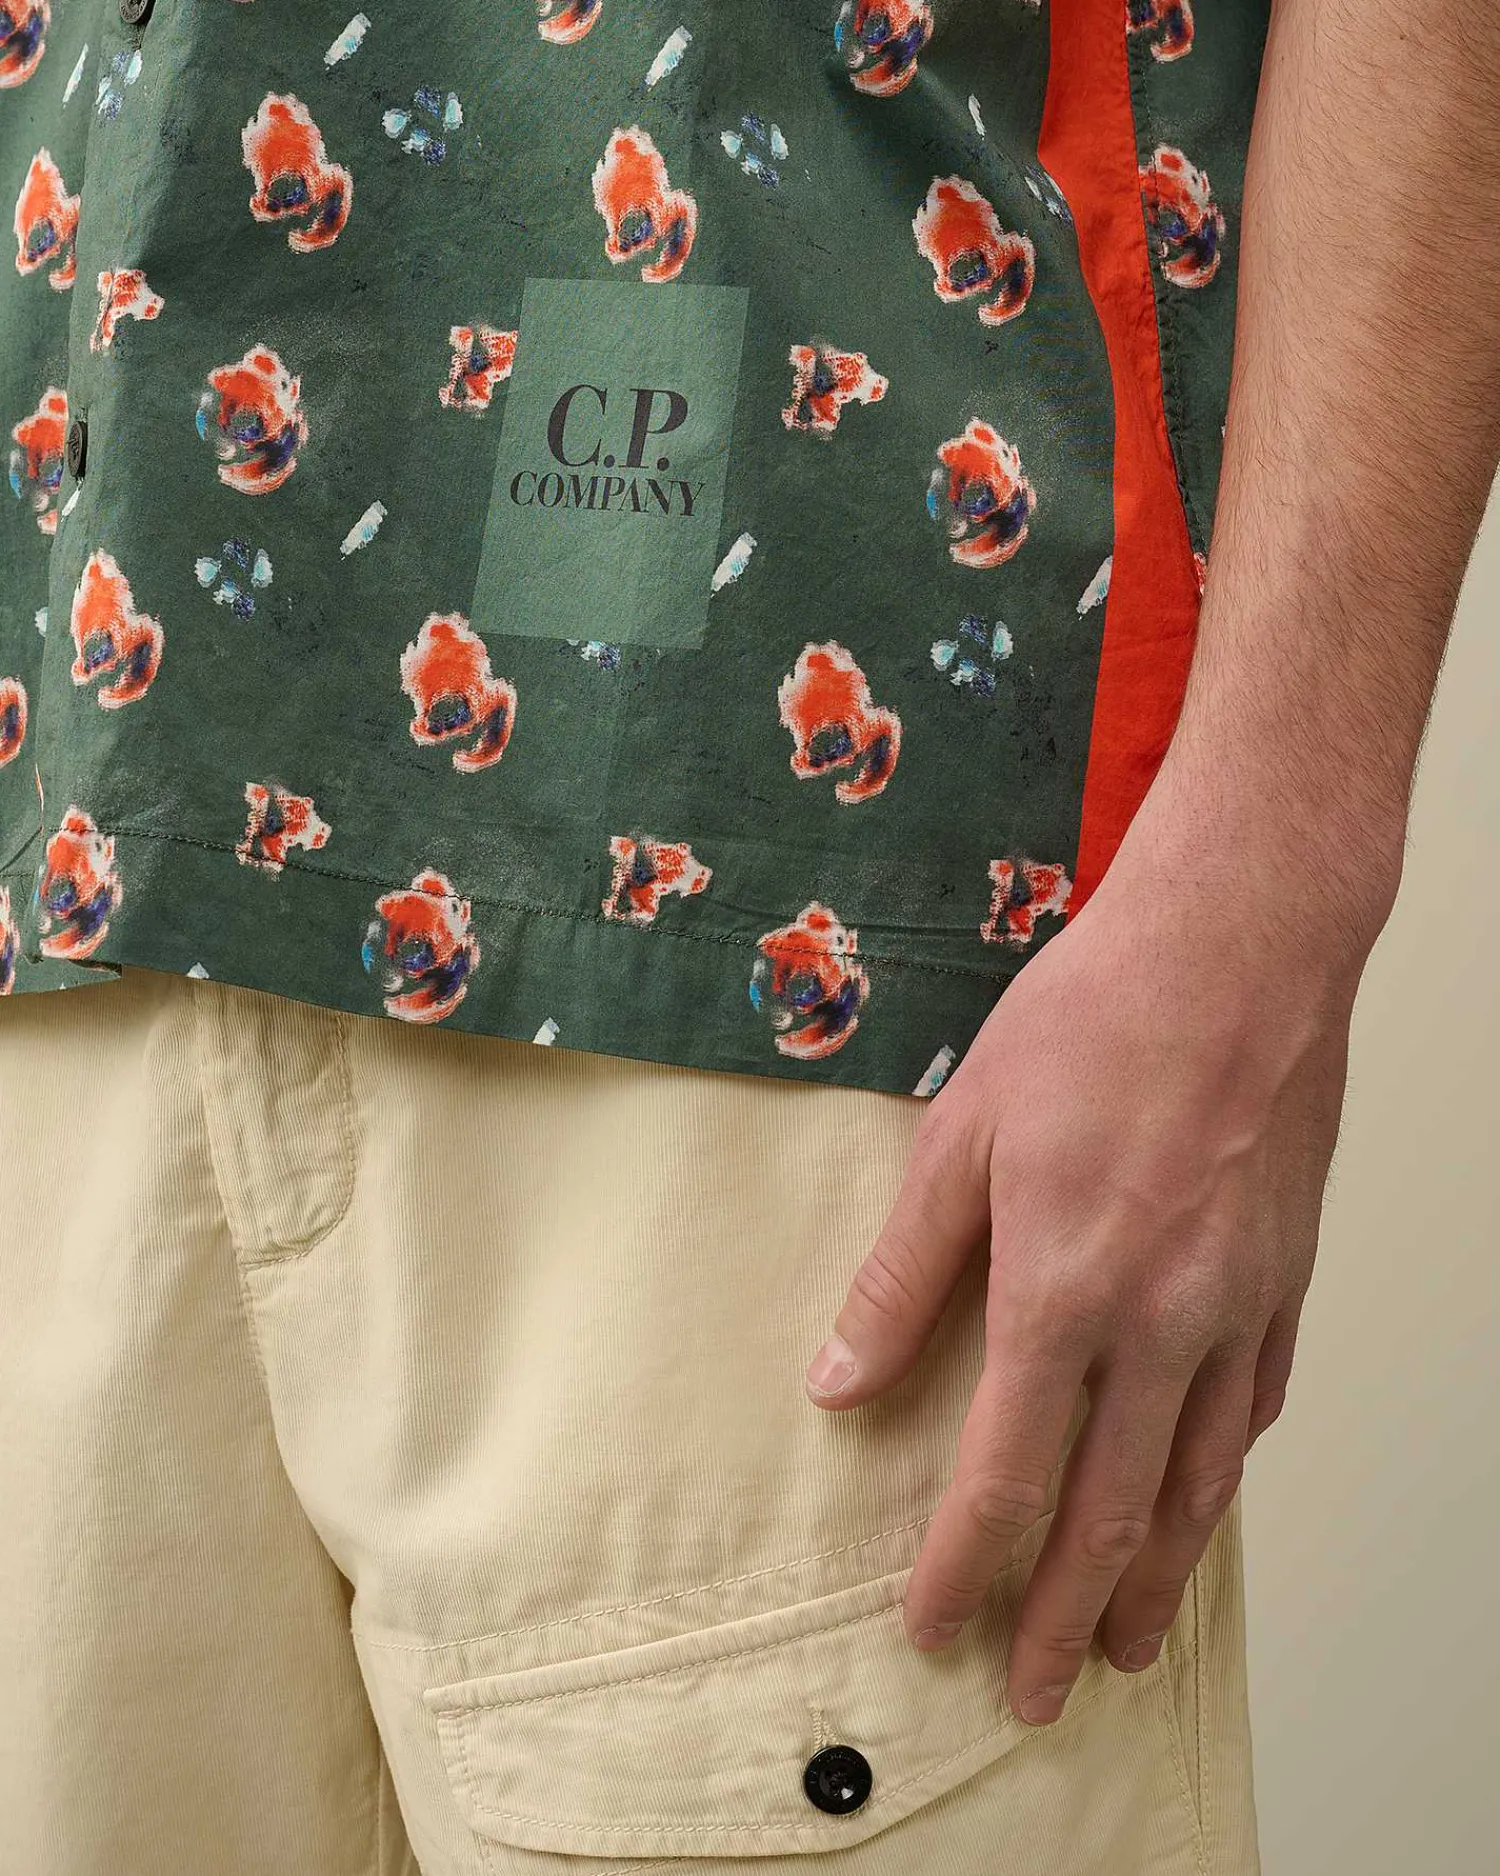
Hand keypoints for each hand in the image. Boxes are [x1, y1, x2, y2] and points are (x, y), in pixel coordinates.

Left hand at [803, 833, 1365, 1726]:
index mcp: (1065, 1292)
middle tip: (1037, 1693)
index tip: (932, 1628)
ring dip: (1157, 1580)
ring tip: (1129, 1645)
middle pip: (1111, 1514)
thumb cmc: (1095, 1024)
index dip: (966, 1566)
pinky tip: (1199, 1502)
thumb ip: (903, 1273)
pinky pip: (1255, 1409)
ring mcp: (1238, 1309)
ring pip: (1197, 1485)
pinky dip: (1220, 1476)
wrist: (1239, 949)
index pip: (1007, 1476)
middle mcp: (1162, 1325)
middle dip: (1066, 1618)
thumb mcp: (963, 1136)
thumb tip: (838, 1377)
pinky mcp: (1284, 1280)